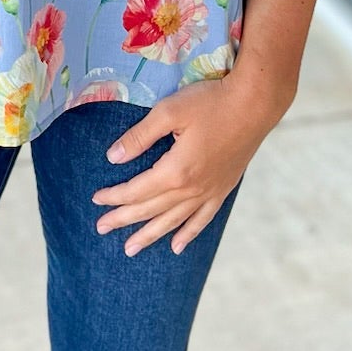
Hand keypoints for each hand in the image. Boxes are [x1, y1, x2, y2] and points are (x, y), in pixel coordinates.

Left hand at [91, 70, 292, 256]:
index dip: (114, 196)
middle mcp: (191, 189)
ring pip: (173, 221)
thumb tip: (112, 157)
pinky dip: (188, 234)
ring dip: (150, 234)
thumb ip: (139, 136)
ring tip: (131, 248)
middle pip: (150, 210)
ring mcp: (209, 192)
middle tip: (101, 228)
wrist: (255, 104)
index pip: (136, 190)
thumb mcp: (168, 111)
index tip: (96, 199)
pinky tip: (177, 246)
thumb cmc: (210, 102)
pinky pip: (202, 219)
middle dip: (123, 219)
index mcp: (175, 171)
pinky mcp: (223, 189)